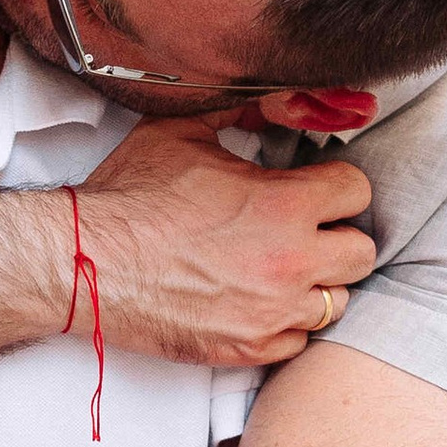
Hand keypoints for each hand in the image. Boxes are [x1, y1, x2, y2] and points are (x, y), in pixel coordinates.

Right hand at [78, 119, 375, 368]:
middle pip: (361, 252)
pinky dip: (286, 323)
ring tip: (282, 270)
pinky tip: (259, 303)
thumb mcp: (183, 132)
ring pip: (337, 301)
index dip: (336, 186)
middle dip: (337, 237)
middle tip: (306, 232)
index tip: (315, 189)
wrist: (85, 263)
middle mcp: (290, 262)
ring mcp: (273, 312)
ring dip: (316, 284)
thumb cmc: (130, 198)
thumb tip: (276, 97)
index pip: (357, 191)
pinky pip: (299, 340)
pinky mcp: (250, 348)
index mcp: (284, 204)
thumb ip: (240, 111)